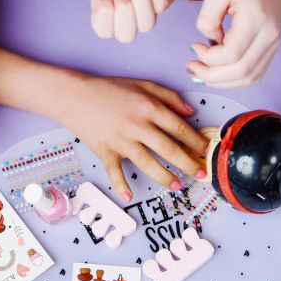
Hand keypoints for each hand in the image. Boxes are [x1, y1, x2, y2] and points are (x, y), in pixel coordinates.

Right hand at [56, 73, 209, 197]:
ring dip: (164, 177)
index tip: (206, 151)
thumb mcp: (142, 84)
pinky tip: (130, 197)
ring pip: (147, 164)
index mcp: (149, 107)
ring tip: (177, 185)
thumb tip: (191, 112)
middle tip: (200, 174)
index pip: (179, 128)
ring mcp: (121, 141)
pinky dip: (121, 186)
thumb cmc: (110, 88)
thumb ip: (169, 96)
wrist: (75, 95)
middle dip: (188, 163)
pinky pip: (115, 172)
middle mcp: (137, 126)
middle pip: (168, 149)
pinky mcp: (105, 151)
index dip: (196, 141)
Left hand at [186, 0, 280, 87]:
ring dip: (223, 82)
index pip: (232, 53)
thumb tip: (210, 41)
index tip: (193, 46)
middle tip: (192, 68)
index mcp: (256, 19)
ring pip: (250, 78)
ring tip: (202, 73)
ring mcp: (274, 45)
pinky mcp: (272, 48)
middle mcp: (269, 36)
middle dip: (212, 76)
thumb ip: (208, 16)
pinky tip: (219, 72)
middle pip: (242, 71)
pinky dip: (236, 79)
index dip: (208, 58)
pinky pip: (256, 73)